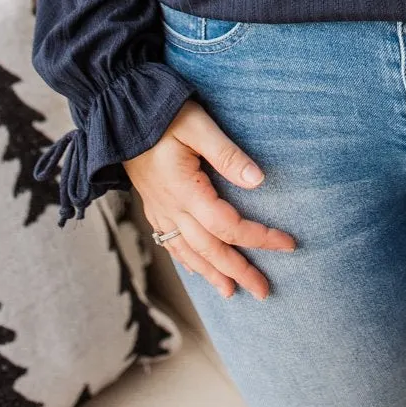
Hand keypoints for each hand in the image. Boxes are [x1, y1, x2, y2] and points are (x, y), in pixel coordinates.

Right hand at [123, 99, 295, 299]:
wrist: (118, 113)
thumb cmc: (161, 113)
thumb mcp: (197, 125)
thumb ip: (227, 154)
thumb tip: (258, 180)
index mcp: (185, 190)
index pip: (229, 225)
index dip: (259, 237)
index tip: (287, 244)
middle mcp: (171, 207)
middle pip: (210, 249)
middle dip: (238, 271)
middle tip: (264, 290)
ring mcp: (159, 209)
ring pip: (188, 252)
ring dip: (212, 274)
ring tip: (232, 293)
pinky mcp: (152, 205)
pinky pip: (170, 242)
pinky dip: (186, 261)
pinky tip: (195, 271)